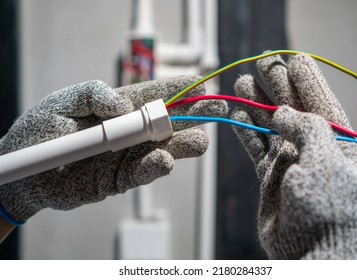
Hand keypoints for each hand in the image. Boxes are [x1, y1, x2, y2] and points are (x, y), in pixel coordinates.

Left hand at [0, 76, 226, 224]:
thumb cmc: (42, 130)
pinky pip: (144, 173)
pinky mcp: (122, 179)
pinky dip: (156, 167)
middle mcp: (131, 131)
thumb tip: (123, 106)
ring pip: (166, 149)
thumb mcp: (64, 101)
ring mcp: (129, 156)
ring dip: (183, 145)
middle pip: (169, 122)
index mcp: (121, 108)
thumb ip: (93, 93)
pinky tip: (164, 161)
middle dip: (194, 115)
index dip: (178, 88)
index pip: (155, 95)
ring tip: (197, 141)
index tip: (201, 83)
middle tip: (215, 109)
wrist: (26, 173)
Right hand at [231, 54, 356, 258]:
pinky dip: (245, 128)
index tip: (293, 59)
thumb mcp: (325, 162)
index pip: (322, 103)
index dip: (307, 80)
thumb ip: (308, 129)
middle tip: (263, 63)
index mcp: (338, 144)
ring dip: (256, 103)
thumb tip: (282, 113)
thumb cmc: (325, 210)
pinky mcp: (270, 173)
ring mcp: (291, 160)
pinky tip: (237, 112)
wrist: (308, 251)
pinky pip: (256, 145)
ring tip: (243, 83)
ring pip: (270, 124)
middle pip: (293, 109)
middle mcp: (314, 148)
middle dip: (278, 86)